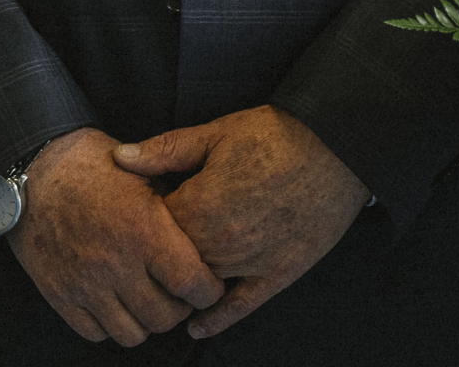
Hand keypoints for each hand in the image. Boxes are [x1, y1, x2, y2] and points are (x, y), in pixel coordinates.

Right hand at [3, 129, 223, 344]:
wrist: (37, 168)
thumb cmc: (95, 165)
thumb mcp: (145, 173)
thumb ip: (177, 208)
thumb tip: (207, 236)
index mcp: (143, 229)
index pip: (192, 284)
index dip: (209, 291)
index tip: (210, 285)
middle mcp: (115, 263)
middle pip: (164, 317)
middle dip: (181, 308)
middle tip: (180, 293)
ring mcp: (84, 283)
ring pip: (132, 333)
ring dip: (146, 321)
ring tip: (148, 299)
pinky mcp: (59, 295)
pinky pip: (95, 333)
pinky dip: (111, 324)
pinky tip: (117, 302)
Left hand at [110, 106, 369, 338]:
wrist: (338, 145)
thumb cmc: (277, 134)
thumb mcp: (218, 132)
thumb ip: (166, 150)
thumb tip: (120, 159)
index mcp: (199, 206)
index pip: (150, 229)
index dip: (140, 220)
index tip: (137, 214)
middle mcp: (219, 242)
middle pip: (170, 263)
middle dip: (158, 255)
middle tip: (151, 245)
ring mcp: (248, 262)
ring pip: (200, 285)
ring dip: (183, 282)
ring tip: (166, 278)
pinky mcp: (277, 274)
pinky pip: (240, 307)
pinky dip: (215, 320)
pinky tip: (196, 326)